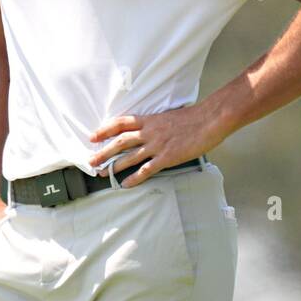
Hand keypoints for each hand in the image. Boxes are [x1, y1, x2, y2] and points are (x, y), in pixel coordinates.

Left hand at [87, 103, 228, 188]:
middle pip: (120, 141)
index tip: (93, 136)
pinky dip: (135, 178)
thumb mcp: (170, 116)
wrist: (209, 120)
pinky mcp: (167, 157)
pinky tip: (126, 184)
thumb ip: (158, 124)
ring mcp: (157, 145)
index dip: (105, 129)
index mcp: (150, 120)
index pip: (122, 123)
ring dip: (114, 165)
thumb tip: (151, 129)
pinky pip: (147, 169)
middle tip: (91, 160)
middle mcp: (150, 132)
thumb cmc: (194, 117)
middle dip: (103, 151)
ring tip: (102, 173)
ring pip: (129, 157)